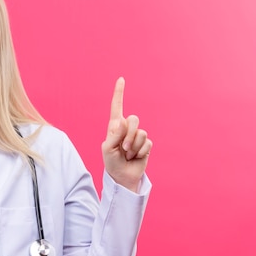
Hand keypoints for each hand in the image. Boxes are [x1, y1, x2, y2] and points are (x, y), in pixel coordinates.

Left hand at [101, 77, 151, 191]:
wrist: (122, 176)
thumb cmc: (111, 162)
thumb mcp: (108, 149)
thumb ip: (114, 135)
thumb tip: (122, 122)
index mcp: (115, 126)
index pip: (117, 107)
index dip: (119, 93)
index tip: (121, 79)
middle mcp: (127, 128)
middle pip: (134, 119)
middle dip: (129, 134)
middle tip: (123, 148)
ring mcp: (137, 136)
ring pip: (141, 132)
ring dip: (133, 146)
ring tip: (128, 154)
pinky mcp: (146, 144)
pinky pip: (147, 143)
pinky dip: (140, 152)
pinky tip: (136, 157)